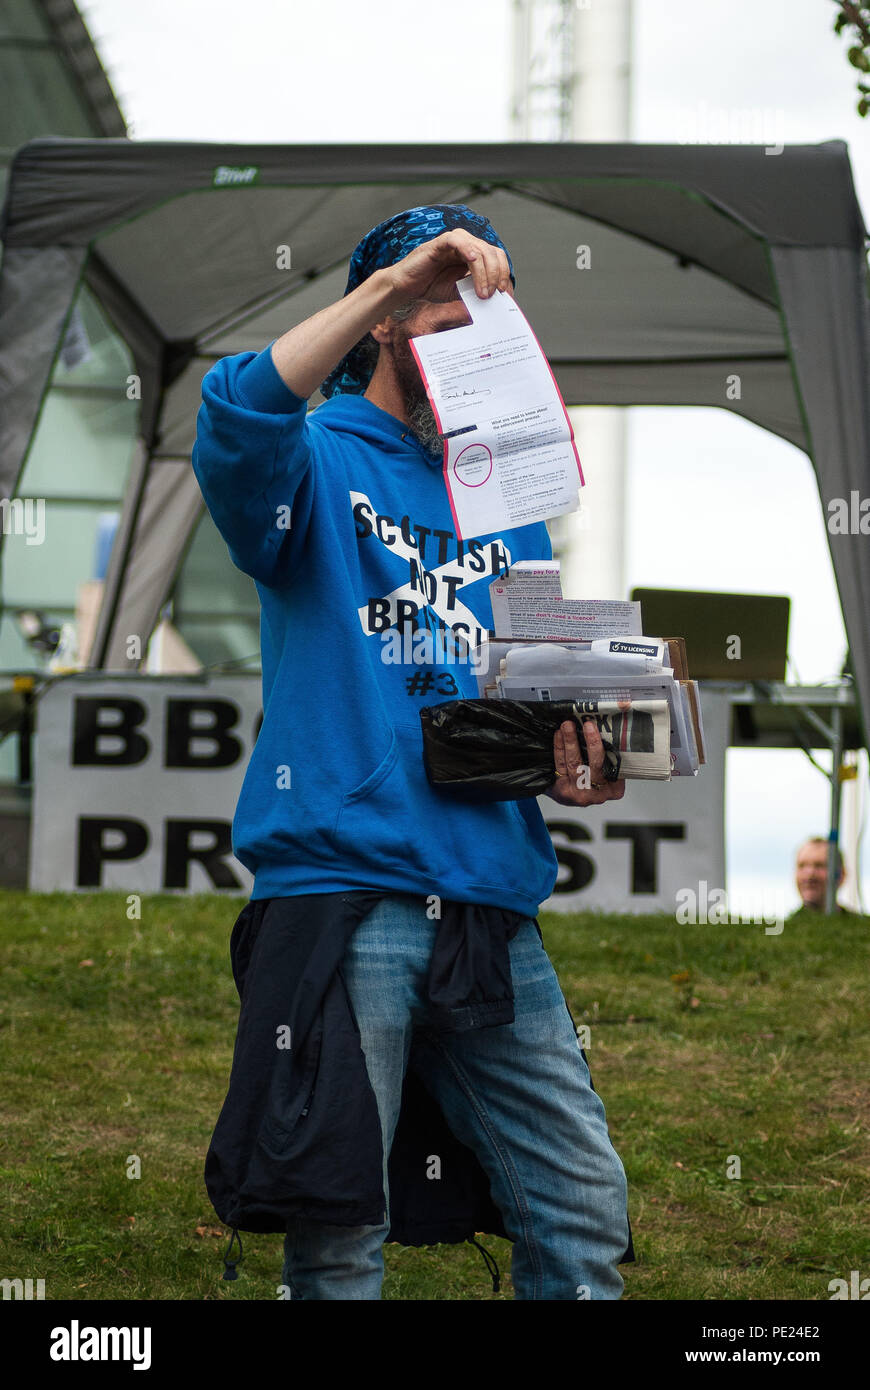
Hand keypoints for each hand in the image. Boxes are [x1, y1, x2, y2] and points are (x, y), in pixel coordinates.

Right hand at [380, 230, 511, 309]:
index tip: (504, 293)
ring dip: (484, 271)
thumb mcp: (460, 294)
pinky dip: (467, 248)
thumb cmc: (431, 287)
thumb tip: (495, 306)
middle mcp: (466, 246)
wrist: (406, 288)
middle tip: (492, 295)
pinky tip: (472, 260)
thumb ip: (476, 295)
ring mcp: (453, 243)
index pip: (496, 257)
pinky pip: (457, 240)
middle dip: (496, 274)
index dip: (503, 273)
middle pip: (491, 252)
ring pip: (478, 249)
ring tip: (481, 292)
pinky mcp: (439, 244)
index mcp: (473, 255)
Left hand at [546, 718, 626, 806]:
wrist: (573, 798)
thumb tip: (611, 732)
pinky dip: (559, 748)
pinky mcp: (562, 790)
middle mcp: (597, 794)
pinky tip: (559, 735)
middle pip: (594, 765)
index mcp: (614, 790)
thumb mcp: (611, 775)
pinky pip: (561, 766)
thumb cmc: (596, 782)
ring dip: (571, 741)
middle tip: (587, 725)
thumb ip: (612, 760)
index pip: (612, 766)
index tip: (598, 730)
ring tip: (568, 726)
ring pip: (574, 764)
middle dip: (591, 742)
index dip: (603, 747)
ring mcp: (578, 793)